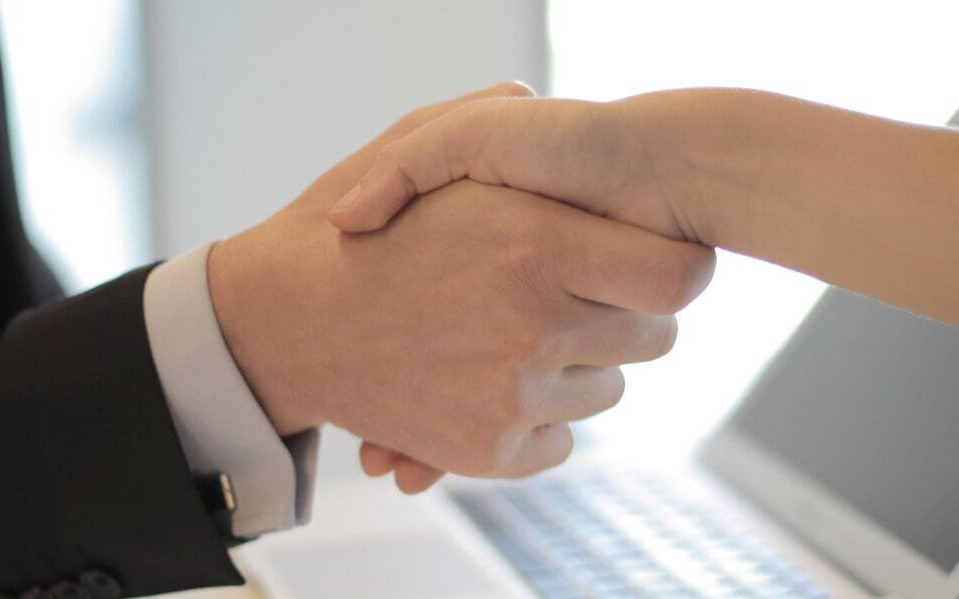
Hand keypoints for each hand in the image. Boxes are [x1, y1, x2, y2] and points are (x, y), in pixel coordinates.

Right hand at [208, 89, 715, 488]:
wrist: (279, 323)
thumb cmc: (349, 228)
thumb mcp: (412, 146)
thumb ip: (487, 119)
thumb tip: (537, 101)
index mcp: (535, 243)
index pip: (679, 275)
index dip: (673, 266)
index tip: (647, 259)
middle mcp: (535, 325)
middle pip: (654, 338)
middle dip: (623, 313)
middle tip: (577, 293)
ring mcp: (511, 396)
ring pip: (606, 389)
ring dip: (577, 365)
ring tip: (514, 331)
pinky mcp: (486, 452)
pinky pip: (560, 441)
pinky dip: (538, 419)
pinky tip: (494, 380)